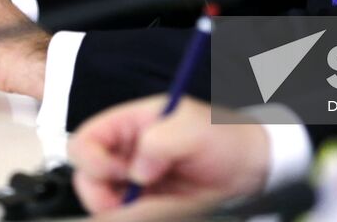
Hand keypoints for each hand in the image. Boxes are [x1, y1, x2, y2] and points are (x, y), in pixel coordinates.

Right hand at [70, 96, 269, 216]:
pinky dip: (137, 218)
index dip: (91, 159)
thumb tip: (137, 169)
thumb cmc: (225, 137)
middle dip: (101, 193)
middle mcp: (126, 152)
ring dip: (120, 209)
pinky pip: (128, 216)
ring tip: (155, 205)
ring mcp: (134, 181)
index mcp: (130, 123)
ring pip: (104, 203)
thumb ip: (162, 141)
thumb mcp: (196, 128)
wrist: (250, 168)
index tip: (117, 172)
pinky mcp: (145, 205)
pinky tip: (162, 210)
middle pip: (86, 177)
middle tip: (131, 199)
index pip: (85, 140)